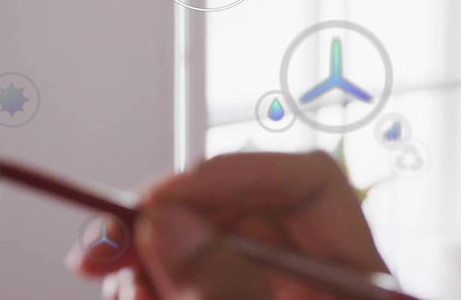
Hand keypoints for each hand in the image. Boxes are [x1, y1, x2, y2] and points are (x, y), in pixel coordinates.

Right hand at [67, 151, 386, 298]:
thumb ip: (227, 283)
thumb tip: (165, 219)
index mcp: (355, 276)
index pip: (310, 181)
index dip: (233, 174)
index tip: (163, 198)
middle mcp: (312, 280)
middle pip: (243, 213)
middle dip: (169, 219)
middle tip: (105, 244)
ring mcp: (270, 293)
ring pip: (202, 248)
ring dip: (149, 256)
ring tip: (107, 273)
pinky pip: (185, 284)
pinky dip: (151, 287)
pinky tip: (128, 294)